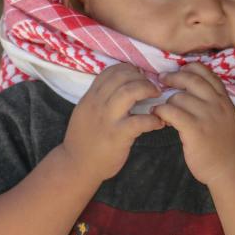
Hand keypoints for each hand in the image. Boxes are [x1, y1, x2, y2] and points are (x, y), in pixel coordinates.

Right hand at [62, 63, 164, 181]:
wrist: (76, 165)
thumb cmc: (83, 139)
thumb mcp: (85, 112)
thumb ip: (99, 99)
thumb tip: (120, 86)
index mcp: (90, 97)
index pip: (109, 71)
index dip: (127, 69)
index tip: (138, 76)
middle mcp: (97, 104)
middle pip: (122, 76)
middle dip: (141, 78)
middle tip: (151, 87)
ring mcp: (108, 119)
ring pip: (130, 92)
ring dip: (148, 90)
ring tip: (156, 97)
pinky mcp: (118, 135)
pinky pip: (140, 120)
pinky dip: (153, 119)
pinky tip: (158, 122)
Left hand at [152, 62, 234, 185]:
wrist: (232, 170)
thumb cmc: (227, 147)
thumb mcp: (228, 118)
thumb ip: (215, 103)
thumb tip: (193, 90)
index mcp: (224, 100)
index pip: (206, 72)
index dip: (189, 68)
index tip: (179, 71)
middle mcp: (217, 104)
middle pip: (190, 79)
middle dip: (173, 77)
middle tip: (162, 81)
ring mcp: (206, 116)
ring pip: (178, 97)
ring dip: (166, 101)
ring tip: (161, 109)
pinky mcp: (194, 130)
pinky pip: (171, 112)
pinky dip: (160, 111)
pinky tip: (157, 116)